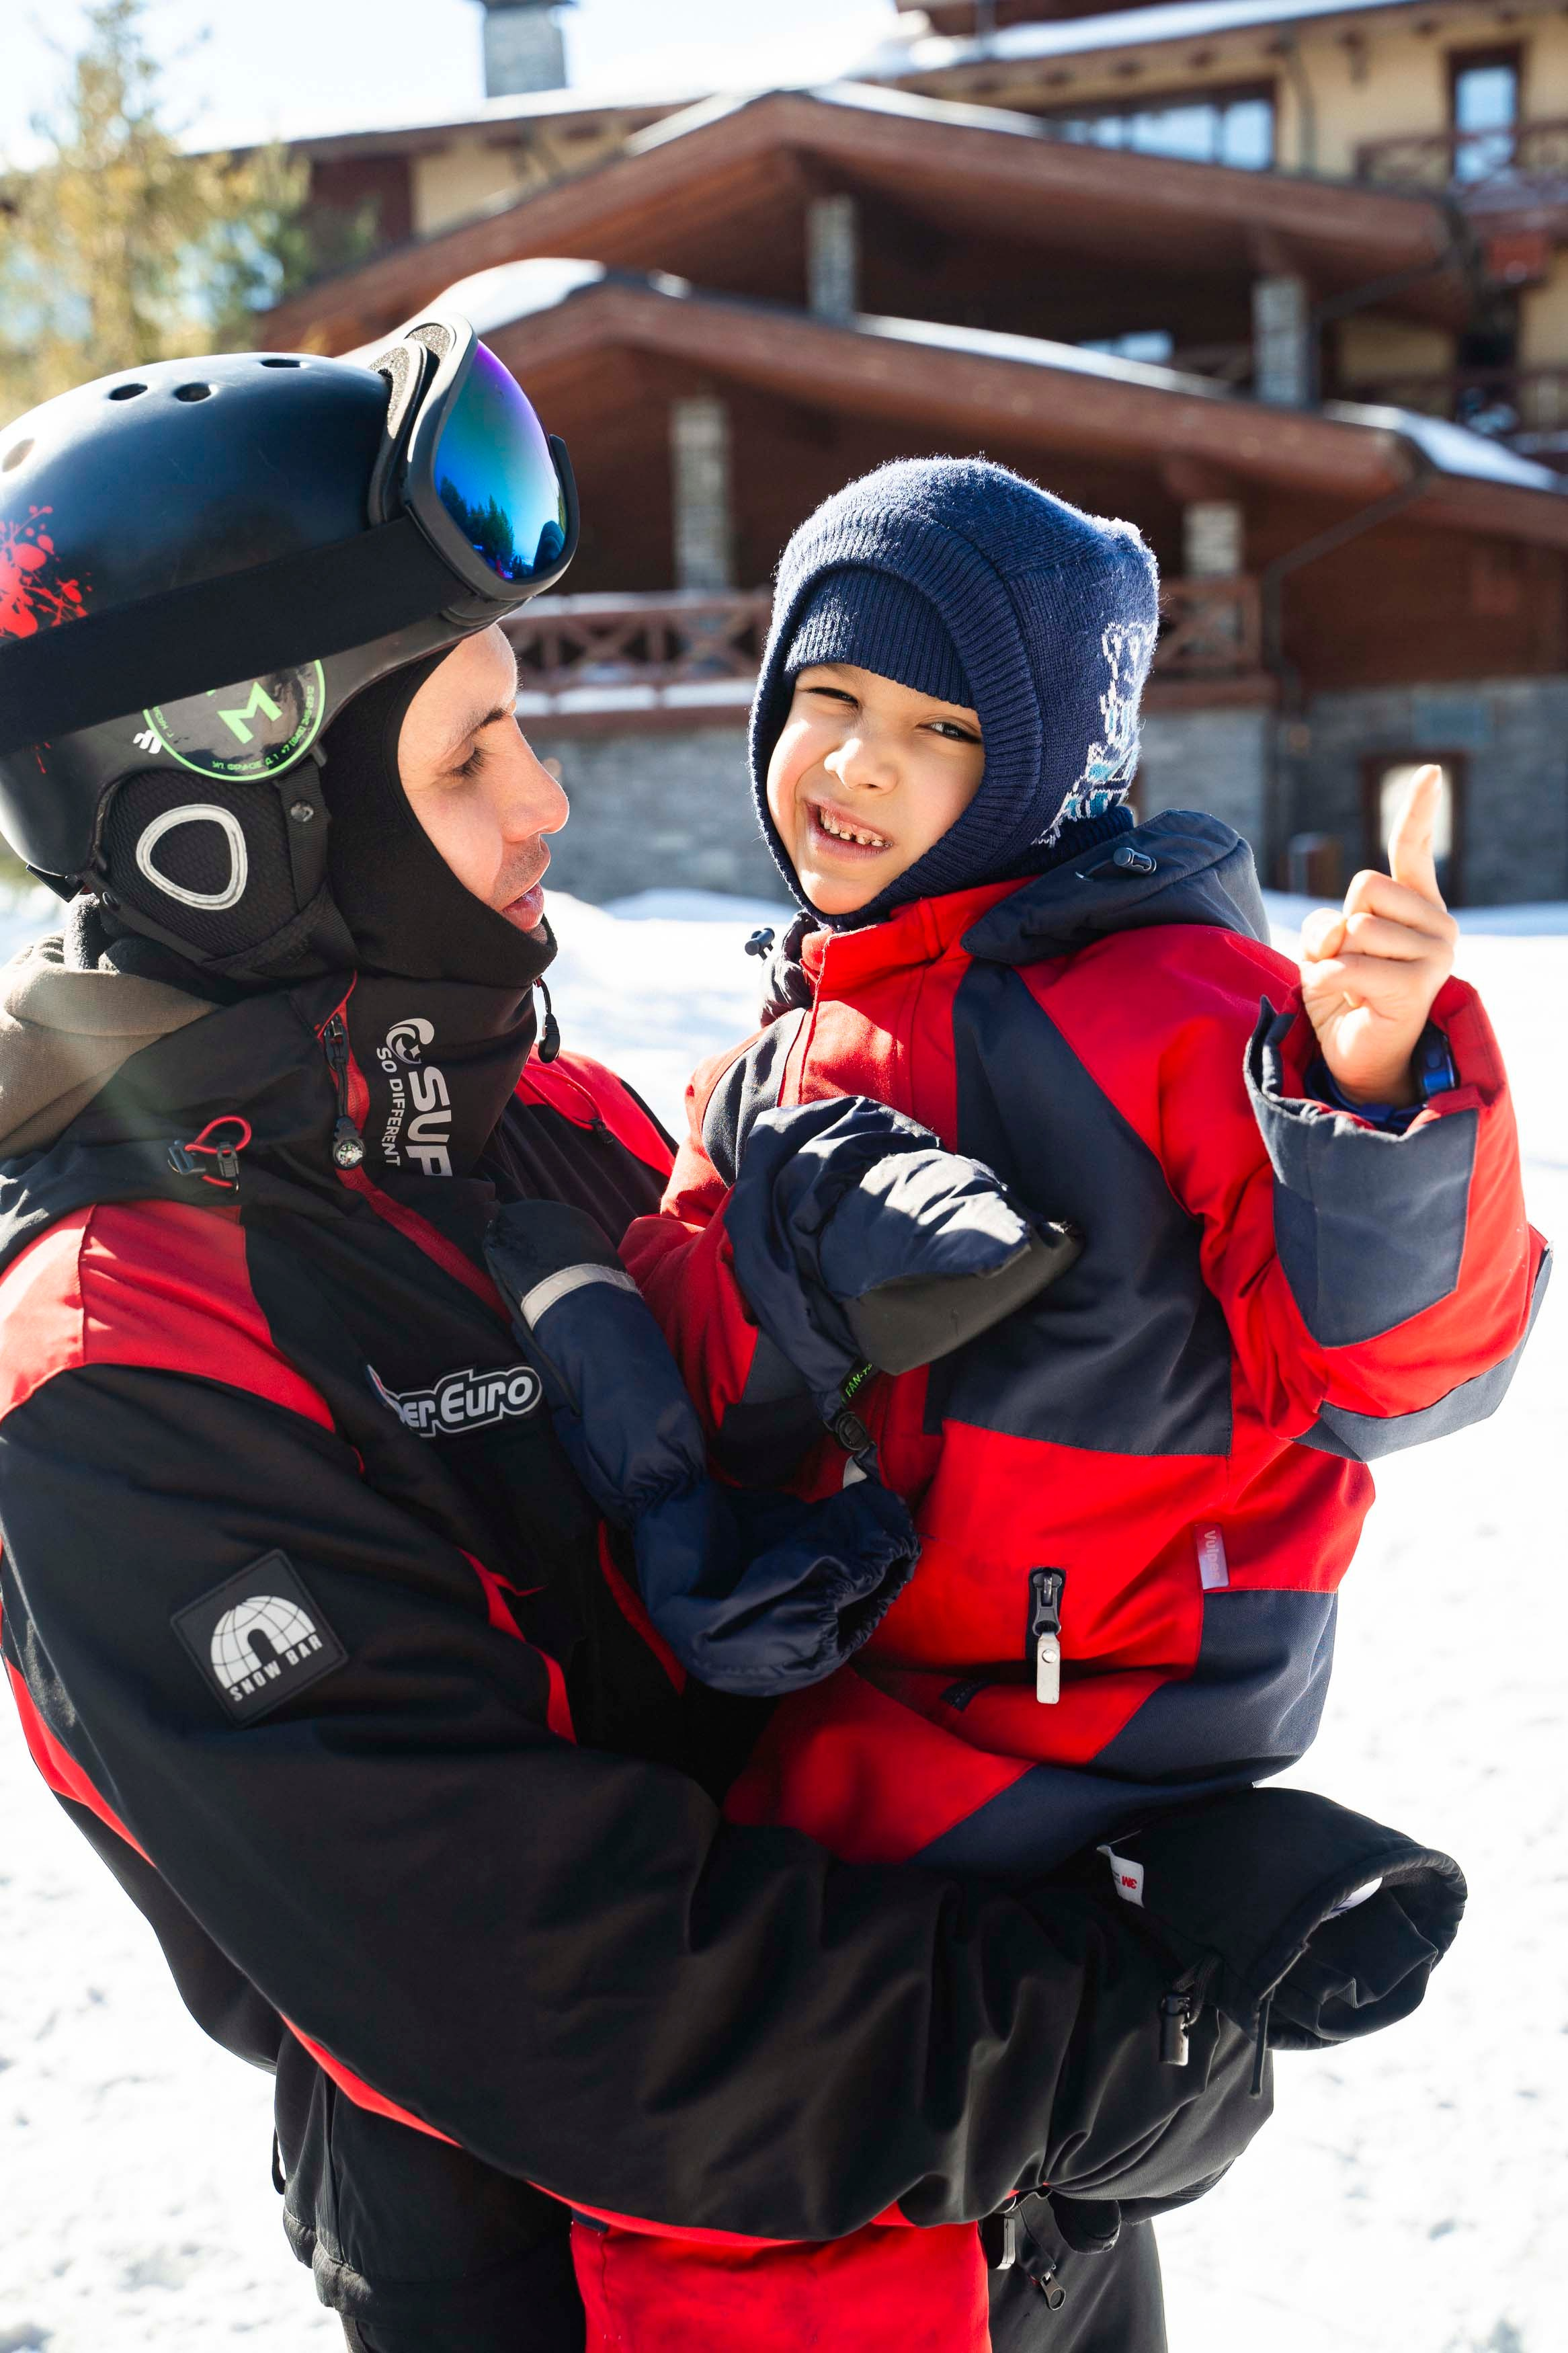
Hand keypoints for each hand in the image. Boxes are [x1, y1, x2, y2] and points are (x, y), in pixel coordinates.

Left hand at [1299, 766, 1457, 1106]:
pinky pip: (1346, 967)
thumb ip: (1326, 925)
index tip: (1429, 773)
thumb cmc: (1344, 998)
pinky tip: (1350, 1003)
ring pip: (1354, 929)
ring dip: (1332, 961)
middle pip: (1364, 888)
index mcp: (1417, 906)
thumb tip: (1341, 931)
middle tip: (1351, 964)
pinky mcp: (1417, 985)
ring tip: (1353, 988)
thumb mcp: (1326, 949)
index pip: (1412, 849)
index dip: (1416, 811)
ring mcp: (1435, 954)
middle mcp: (1437, 924)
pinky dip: (1328, 985)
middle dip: (1339, 926)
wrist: (1359, 1058)